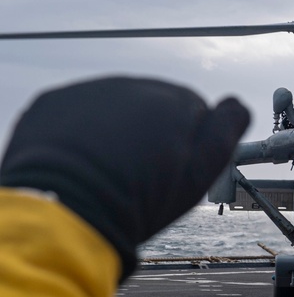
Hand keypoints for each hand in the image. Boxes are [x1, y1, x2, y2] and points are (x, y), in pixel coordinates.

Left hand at [0, 77, 249, 279]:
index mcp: (175, 102)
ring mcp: (89, 90)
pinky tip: (81, 163)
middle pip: (153, 105)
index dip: (188, 143)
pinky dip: (81, 131)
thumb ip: (225, 134)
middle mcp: (133, 86)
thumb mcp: (198, 176)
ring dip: (117, 130)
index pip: (195, 110)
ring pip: (115, 107)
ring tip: (109, 172)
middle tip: (142, 175)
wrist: (65, 210)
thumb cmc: (139, 200)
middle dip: (152, 133)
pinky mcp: (52, 101)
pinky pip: (77, 111)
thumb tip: (236, 105)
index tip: (174, 171)